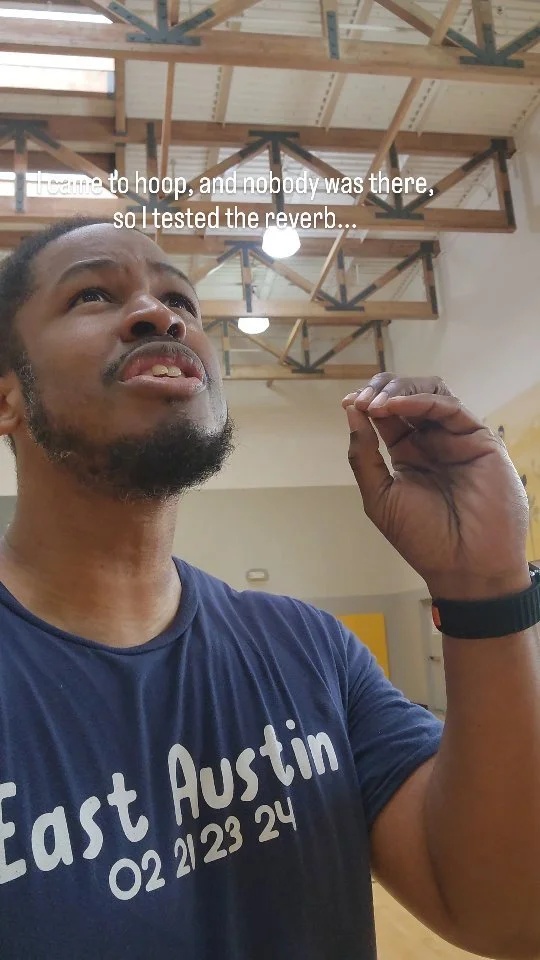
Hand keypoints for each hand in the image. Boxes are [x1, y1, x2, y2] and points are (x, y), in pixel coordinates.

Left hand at [343, 374, 529, 599]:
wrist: (464, 566)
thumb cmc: (422, 539)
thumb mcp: (380, 496)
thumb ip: (364, 456)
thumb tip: (351, 412)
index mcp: (408, 453)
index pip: (387, 415)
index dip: (366, 403)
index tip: (347, 403)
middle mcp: (432, 441)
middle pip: (408, 396)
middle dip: (381, 389)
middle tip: (361, 400)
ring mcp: (455, 438)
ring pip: (431, 392)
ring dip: (400, 389)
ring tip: (377, 402)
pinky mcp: (479, 440)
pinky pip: (450, 408)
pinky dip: (421, 400)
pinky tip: (397, 406)